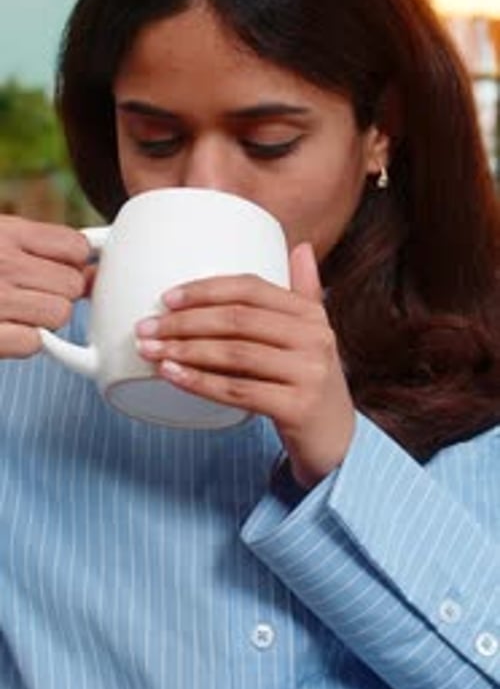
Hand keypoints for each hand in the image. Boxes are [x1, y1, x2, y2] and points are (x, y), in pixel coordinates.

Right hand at [0, 214, 90, 357]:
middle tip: (31, 294)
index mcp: (6, 233)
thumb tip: (94, 267)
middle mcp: (3, 263)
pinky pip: (33, 343)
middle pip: (73, 284)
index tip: (56, 269)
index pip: (76, 246)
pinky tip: (5, 330)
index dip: (74, 263)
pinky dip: (24, 342)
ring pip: (60, 314)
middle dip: (59, 293)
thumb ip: (38, 247)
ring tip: (16, 311)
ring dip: (44, 319)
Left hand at [136, 243, 354, 487]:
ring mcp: (309, 373)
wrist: (339, 442)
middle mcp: (314, 338)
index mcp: (311, 314)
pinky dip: (199, 382)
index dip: (206, 290)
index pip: (251, 289)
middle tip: (146, 327)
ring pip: (234, 354)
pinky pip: (238, 391)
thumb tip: (300, 247)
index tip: (167, 299)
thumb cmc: (311, 383)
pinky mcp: (297, 407)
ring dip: (184, 351)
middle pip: (237, 320)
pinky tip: (171, 375)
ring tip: (150, 351)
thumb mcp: (312, 335)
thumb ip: (304, 292)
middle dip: (184, 322)